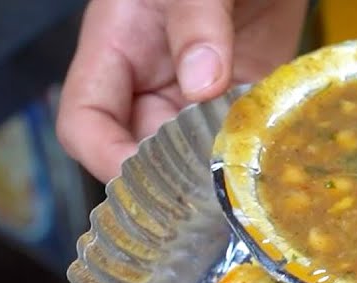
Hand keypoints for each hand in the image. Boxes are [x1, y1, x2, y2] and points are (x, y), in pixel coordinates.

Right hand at [58, 0, 308, 181]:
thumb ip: (195, 21)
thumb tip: (201, 82)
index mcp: (115, 52)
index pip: (86, 124)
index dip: (107, 158)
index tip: (148, 179)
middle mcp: (152, 81)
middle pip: (143, 152)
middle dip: (172, 176)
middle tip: (210, 188)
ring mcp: (198, 92)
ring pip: (194, 154)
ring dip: (216, 170)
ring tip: (242, 177)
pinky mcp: (242, 94)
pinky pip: (239, 136)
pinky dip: (252, 151)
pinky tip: (271, 157)